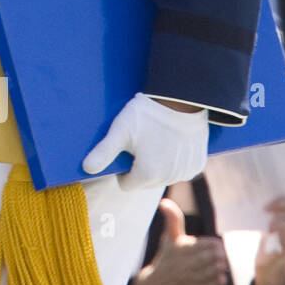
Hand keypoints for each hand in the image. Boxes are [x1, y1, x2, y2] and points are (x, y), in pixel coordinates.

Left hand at [82, 92, 208, 190]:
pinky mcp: (197, 164)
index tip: (125, 151)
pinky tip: (171, 143)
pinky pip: (180, 170)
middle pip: (145, 182)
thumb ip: (102, 153)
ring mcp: (185, 172)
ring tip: (155, 140)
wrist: (180, 100)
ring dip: (157, 165)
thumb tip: (87, 169)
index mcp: (147, 175)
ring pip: (162, 176)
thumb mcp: (119, 132)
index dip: (122, 169)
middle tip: (139, 143)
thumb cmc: (146, 116)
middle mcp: (168, 179)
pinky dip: (174, 161)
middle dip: (139, 168)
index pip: (126, 184)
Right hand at [131, 198, 228, 284]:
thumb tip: (164, 202)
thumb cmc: (166, 259)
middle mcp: (186, 265)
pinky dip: (219, 280)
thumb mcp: (168, 239)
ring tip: (219, 264)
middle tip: (220, 255)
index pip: (207, 244)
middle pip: (213, 257)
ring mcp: (192, 280)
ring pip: (215, 271)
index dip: (215, 244)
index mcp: (180, 250)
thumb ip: (172, 220)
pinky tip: (218, 277)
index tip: (215, 245)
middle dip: (220, 255)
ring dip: (220, 267)